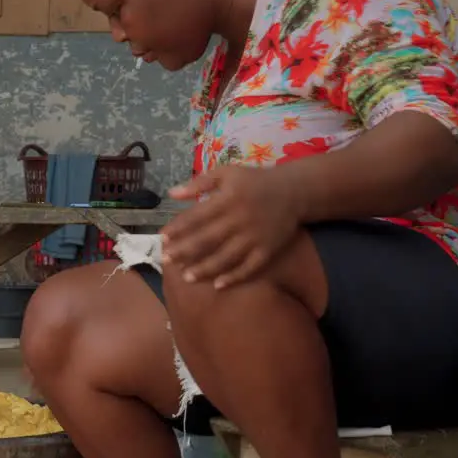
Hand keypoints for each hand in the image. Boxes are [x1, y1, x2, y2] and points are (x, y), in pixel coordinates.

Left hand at [161, 165, 303, 288]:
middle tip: (166, 261)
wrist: (294, 191)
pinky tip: (218, 285)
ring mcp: (254, 237)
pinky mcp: (268, 250)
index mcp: (227, 199)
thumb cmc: (254, 181)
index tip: (163, 237)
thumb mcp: (227, 173)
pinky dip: (234, 277)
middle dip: (185, 251)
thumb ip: (199, 183)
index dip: (179, 228)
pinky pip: (249, 268)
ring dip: (205, 268)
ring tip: (186, 277)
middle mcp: (239, 219)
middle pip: (208, 239)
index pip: (197, 216)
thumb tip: (171, 193)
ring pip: (226, 257)